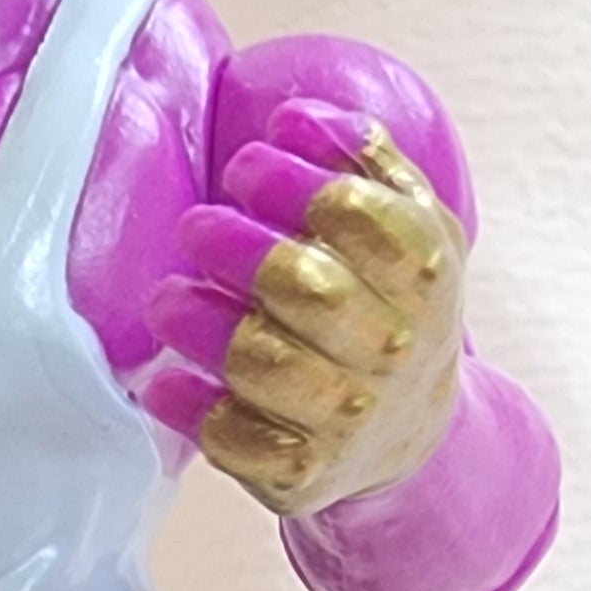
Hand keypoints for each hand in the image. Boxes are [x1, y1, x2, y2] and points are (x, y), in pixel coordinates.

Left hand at [144, 101, 466, 514]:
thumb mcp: (406, 226)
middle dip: (238, 249)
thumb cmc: (389, 308)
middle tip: (194, 227)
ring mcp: (348, 416)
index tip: (244, 169)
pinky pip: (235, 440)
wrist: (408, 432)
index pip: (359, 216)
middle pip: (308, 288)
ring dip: (202, 324)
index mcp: (425, 273)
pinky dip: (191, 408)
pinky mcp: (300, 472)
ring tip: (165, 299)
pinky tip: (166, 380)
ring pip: (264, 363)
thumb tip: (296, 117)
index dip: (290, 184)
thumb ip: (362, 159)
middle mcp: (395, 348)